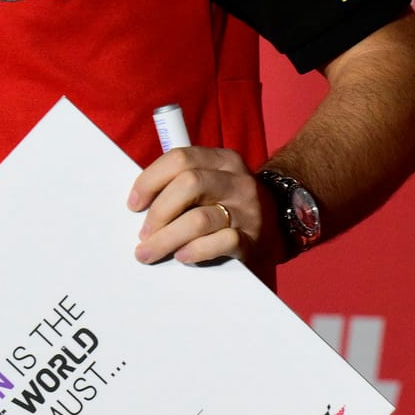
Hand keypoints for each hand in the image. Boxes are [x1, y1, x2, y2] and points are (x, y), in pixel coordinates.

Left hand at [126, 145, 268, 270]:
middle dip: (158, 211)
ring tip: (150, 251)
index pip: (180, 158)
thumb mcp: (213, 183)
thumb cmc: (230, 205)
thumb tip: (139, 205)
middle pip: (189, 184)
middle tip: (143, 234)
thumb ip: (182, 184)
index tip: (134, 204)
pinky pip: (222, 242)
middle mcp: (237, 181)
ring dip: (167, 238)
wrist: (280, 226)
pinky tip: (182, 256)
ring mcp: (248, 210)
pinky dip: (196, 250)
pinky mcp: (254, 240)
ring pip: (199, 218)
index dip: (150, 180)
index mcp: (223, 160)